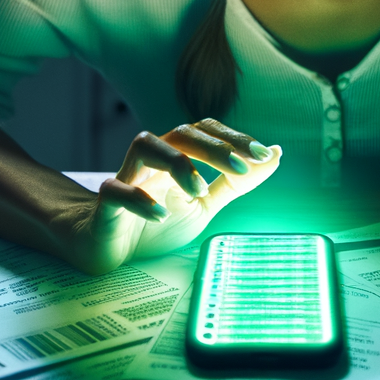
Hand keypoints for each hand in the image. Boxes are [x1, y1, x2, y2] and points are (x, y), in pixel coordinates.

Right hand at [65, 119, 280, 271]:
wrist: (109, 250)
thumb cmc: (156, 222)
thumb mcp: (206, 204)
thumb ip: (236, 182)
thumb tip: (274, 153)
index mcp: (176, 155)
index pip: (205, 130)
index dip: (235, 138)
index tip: (264, 156)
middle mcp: (152, 158)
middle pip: (180, 132)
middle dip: (214, 147)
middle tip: (242, 168)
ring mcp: (127, 177)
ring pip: (146, 146)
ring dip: (178, 164)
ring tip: (200, 190)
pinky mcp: (105, 204)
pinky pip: (116, 191)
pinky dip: (139, 199)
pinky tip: (161, 215)